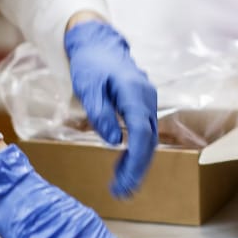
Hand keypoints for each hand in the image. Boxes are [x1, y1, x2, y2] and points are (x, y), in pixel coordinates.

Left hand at [64, 20, 157, 197]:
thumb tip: (114, 141)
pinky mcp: (142, 108)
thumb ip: (100, 113)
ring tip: (122, 188)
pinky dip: (134, 153)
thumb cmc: (91, 64)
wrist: (97, 45)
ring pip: (148, 139)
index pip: (141, 130)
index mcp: (133, 91)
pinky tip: (122, 168)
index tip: (126, 178)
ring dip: (136, 165)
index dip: (135, 157)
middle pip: (149, 139)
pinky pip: (143, 134)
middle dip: (137, 168)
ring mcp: (147, 103)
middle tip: (122, 192)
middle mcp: (146, 98)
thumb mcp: (88, 87)